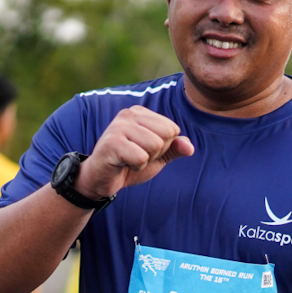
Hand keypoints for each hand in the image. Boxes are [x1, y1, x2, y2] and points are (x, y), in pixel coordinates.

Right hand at [75, 106, 195, 198]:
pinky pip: (141, 157)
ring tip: (129, 159)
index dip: (163, 147)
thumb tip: (190, 147)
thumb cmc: (129, 165)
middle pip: (166, 136)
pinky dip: (136, 166)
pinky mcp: (112, 143)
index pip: (172, 129)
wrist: (101, 180)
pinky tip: (122, 164)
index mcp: (140, 113)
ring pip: (155, 145)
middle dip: (155, 153)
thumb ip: (174, 149)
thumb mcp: (157, 156)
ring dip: (145, 160)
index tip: (143, 151)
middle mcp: (129, 114)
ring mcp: (119, 126)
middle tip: (136, 156)